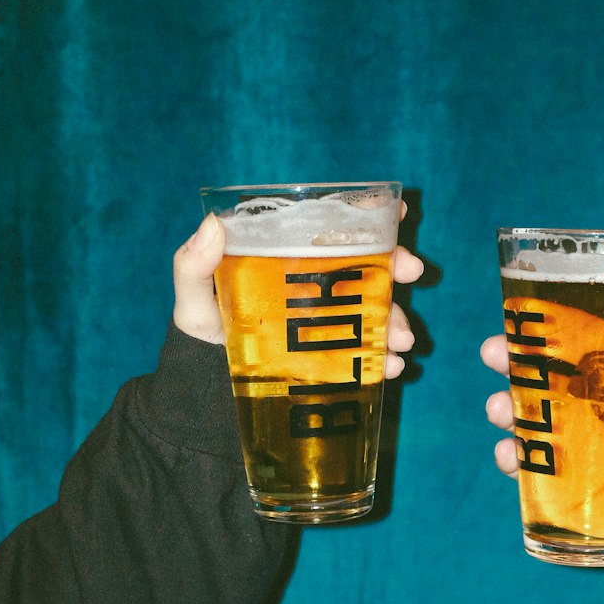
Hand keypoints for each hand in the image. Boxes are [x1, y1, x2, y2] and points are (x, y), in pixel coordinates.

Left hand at [173, 209, 423, 377]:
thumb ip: (193, 267)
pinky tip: (389, 368)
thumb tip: (213, 224)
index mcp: (288, 258)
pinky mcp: (336, 355)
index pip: (329, 228)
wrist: (211, 394)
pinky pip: (369, 350)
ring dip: (396, 319)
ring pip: (376, 309)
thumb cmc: (202, 336)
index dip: (366, 214)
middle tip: (412, 273)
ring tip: (400, 342)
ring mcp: (330, 320)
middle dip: (398, 266)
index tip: (394, 209)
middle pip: (367, 265)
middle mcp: (316, 284)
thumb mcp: (192, 301)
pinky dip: (385, 358)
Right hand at [481, 295, 603, 600]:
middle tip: (493, 356)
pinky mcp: (567, 491)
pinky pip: (529, 473)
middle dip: (509, 367)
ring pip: (527, 424)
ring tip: (500, 410)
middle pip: (540, 383)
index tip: (518, 317)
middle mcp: (592, 415)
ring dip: (505, 412)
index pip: (575, 350)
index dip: (543, 333)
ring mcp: (577, 454)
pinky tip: (509, 457)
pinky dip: (512, 462)